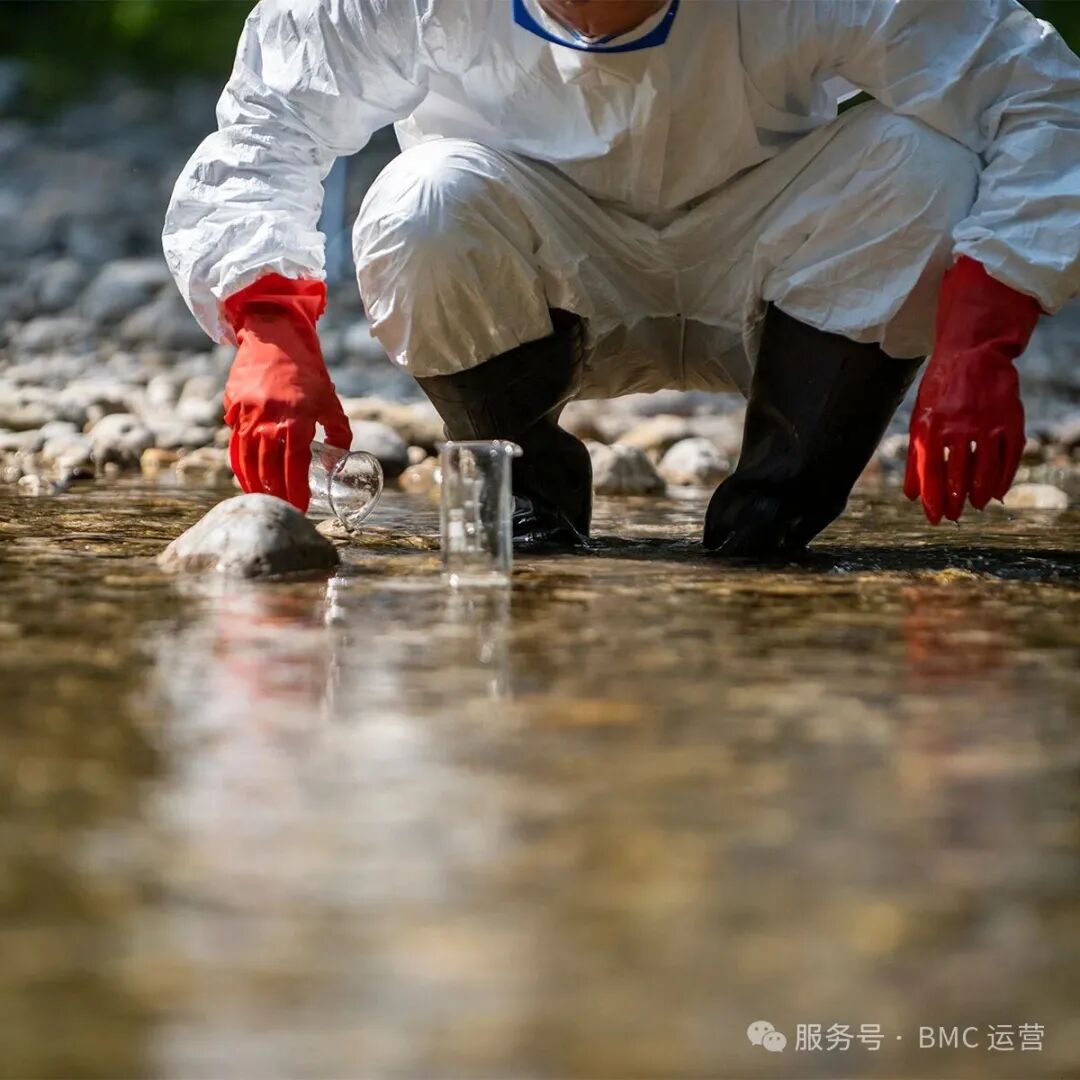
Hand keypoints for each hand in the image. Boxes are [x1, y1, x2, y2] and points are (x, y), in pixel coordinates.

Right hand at [222, 275, 351, 510]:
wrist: (275, 337)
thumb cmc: (308, 372)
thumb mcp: (331, 402)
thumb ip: (339, 434)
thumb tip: (334, 463)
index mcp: (296, 418)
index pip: (295, 465)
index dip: (297, 490)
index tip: (302, 508)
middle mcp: (269, 418)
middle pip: (269, 467)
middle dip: (276, 493)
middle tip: (283, 510)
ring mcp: (247, 413)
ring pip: (247, 458)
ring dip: (254, 484)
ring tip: (264, 500)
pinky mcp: (233, 407)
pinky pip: (234, 443)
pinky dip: (239, 464)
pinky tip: (245, 479)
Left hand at [904, 257, 1039, 523]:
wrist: (972, 354)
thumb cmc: (939, 391)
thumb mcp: (920, 419)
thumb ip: (916, 457)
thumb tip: (911, 496)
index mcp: (931, 426)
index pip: (930, 472)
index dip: (932, 498)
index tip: (934, 518)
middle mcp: (958, 426)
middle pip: (957, 475)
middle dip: (955, 501)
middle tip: (954, 516)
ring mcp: (987, 423)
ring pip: (985, 469)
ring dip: (980, 492)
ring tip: (976, 505)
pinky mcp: (1010, 419)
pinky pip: (1009, 456)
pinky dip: (1004, 477)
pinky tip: (999, 492)